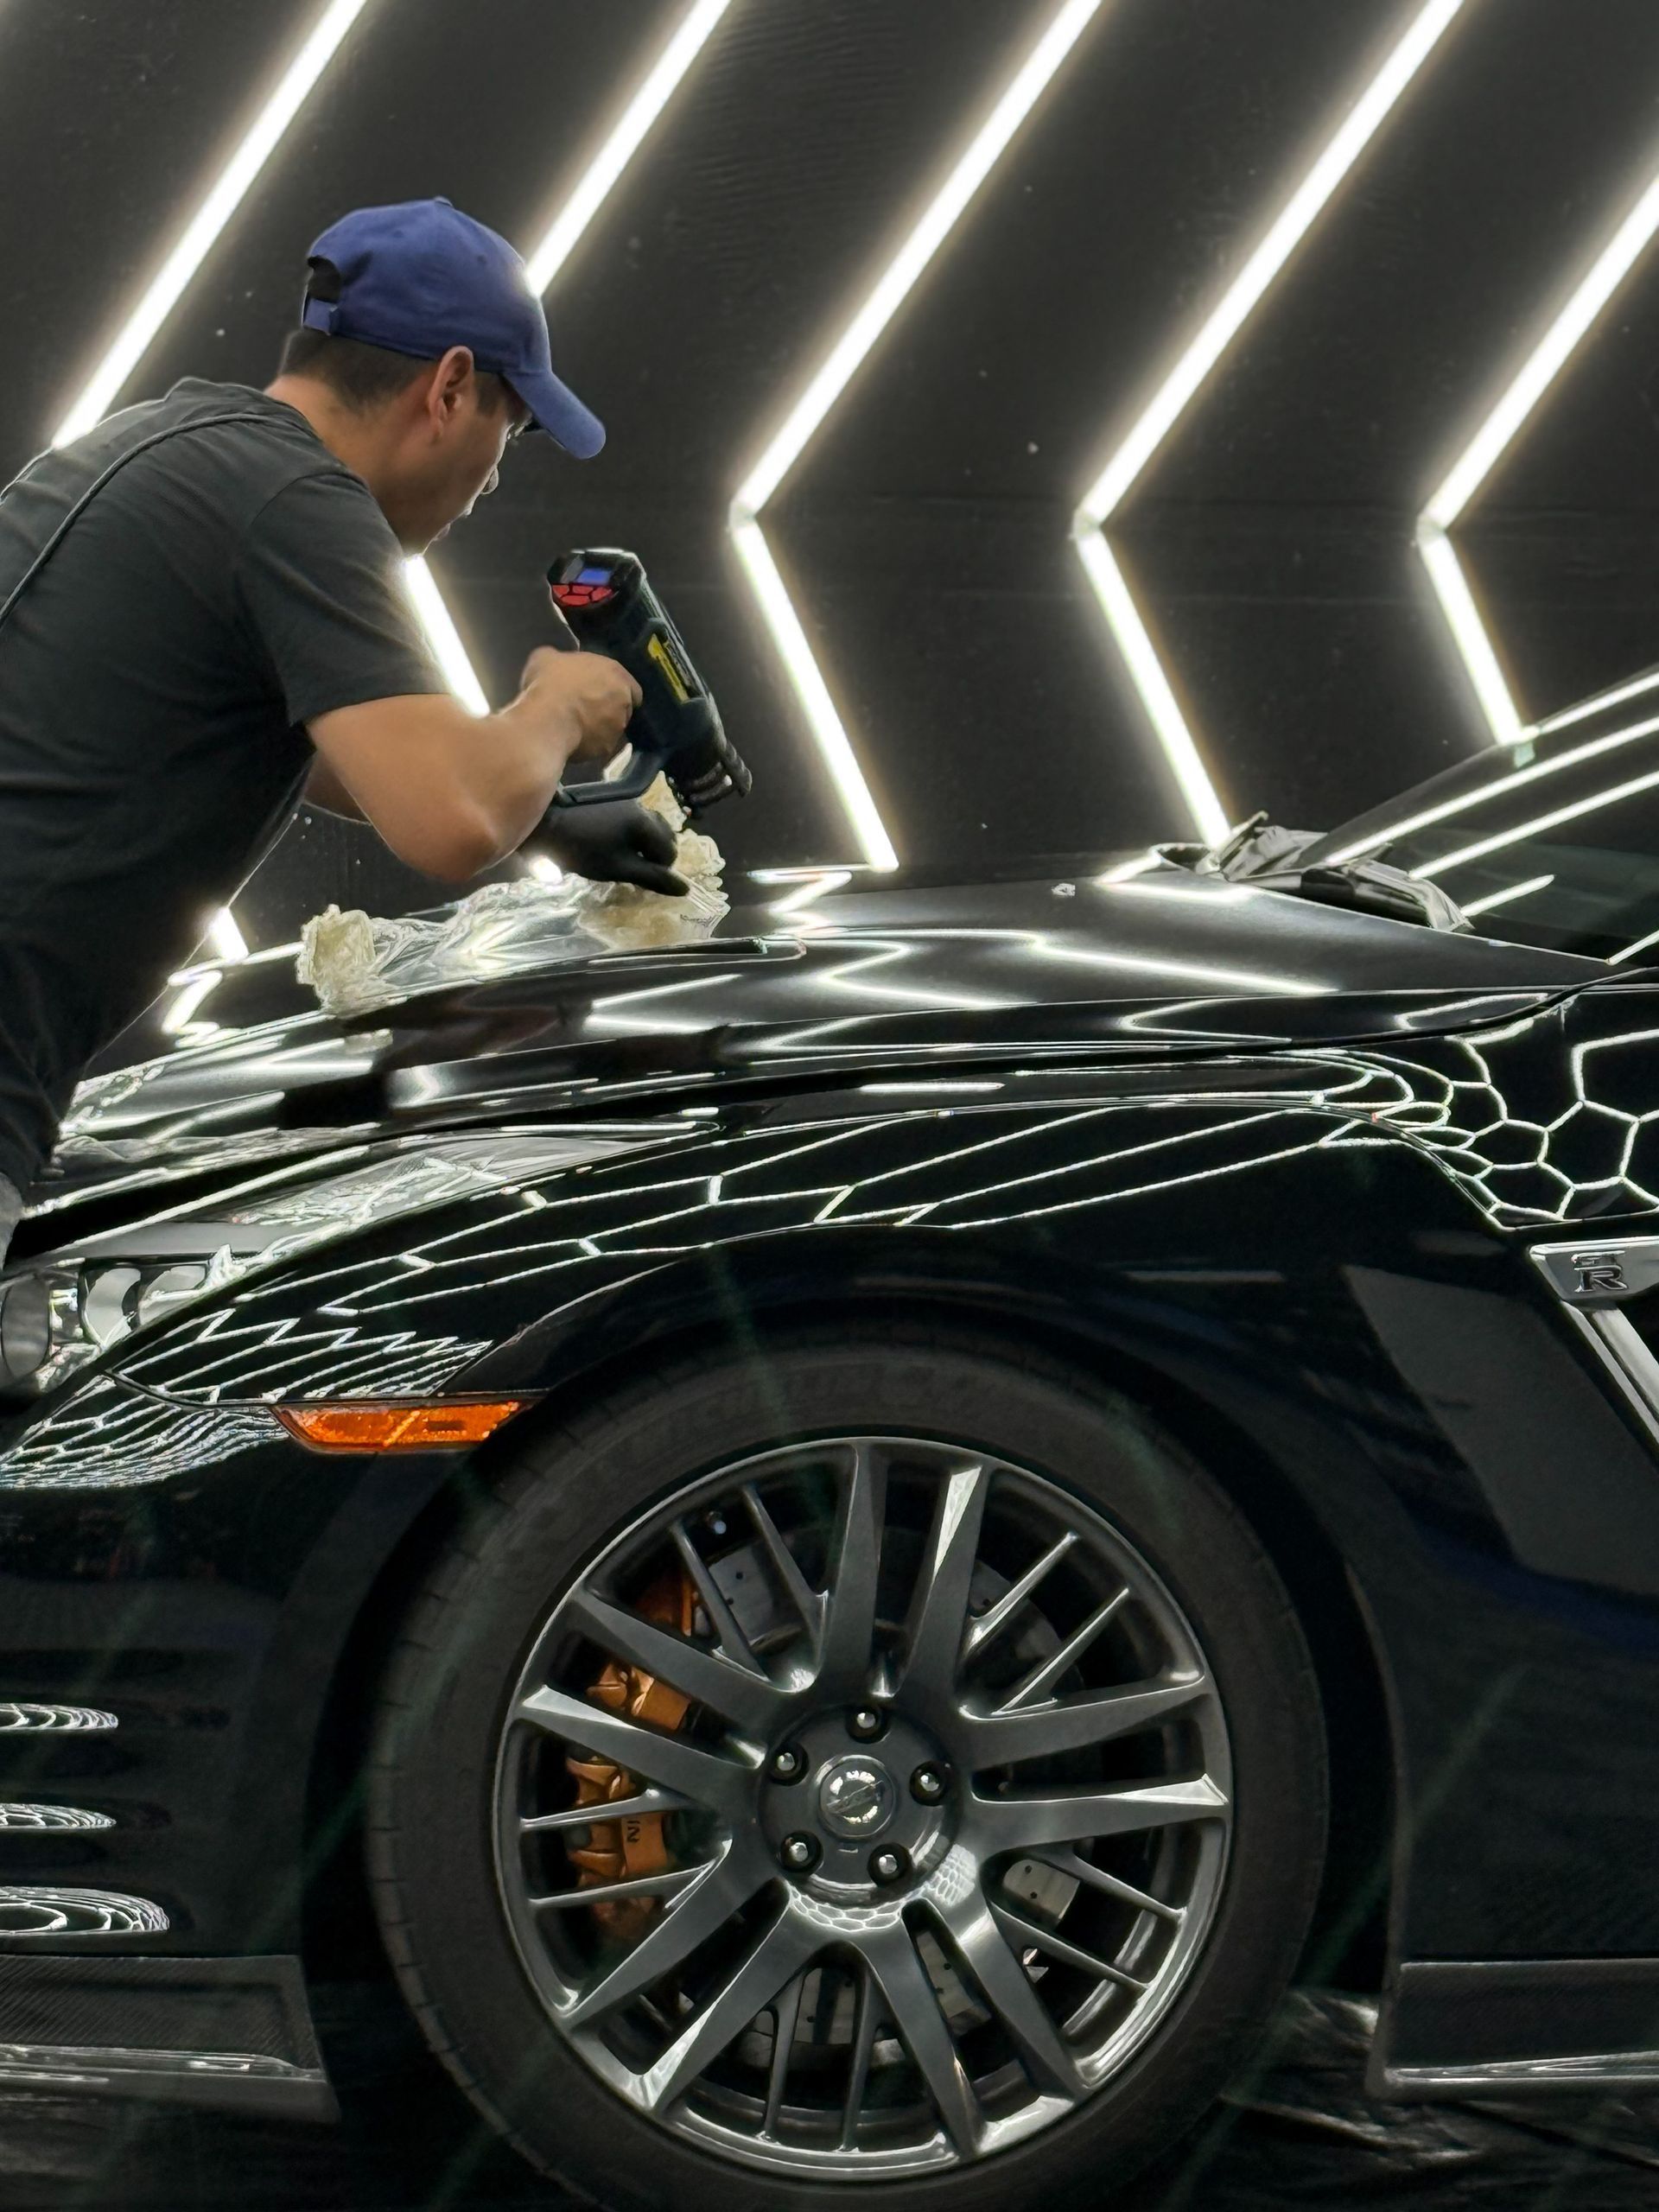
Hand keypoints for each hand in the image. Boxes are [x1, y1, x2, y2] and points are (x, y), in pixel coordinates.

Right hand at [518, 646, 639, 762]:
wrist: (546, 721)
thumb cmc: (549, 682)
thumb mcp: (546, 658)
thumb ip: (561, 659)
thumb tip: (556, 662)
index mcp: (615, 672)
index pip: (629, 684)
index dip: (616, 689)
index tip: (600, 692)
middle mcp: (624, 700)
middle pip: (624, 707)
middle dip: (609, 708)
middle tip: (587, 709)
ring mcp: (618, 726)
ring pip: (614, 728)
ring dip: (601, 727)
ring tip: (578, 727)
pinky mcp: (608, 749)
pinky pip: (601, 746)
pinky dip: (591, 744)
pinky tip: (574, 741)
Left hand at [537, 797, 689, 895]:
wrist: (547, 824)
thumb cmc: (584, 850)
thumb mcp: (619, 868)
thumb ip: (652, 878)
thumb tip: (685, 890)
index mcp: (646, 824)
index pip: (669, 851)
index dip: (660, 870)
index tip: (641, 879)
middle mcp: (641, 808)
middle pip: (663, 835)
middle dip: (656, 855)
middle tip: (637, 870)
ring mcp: (626, 802)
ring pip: (648, 826)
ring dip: (645, 844)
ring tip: (628, 859)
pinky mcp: (611, 801)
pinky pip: (633, 819)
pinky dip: (632, 834)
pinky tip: (614, 843)